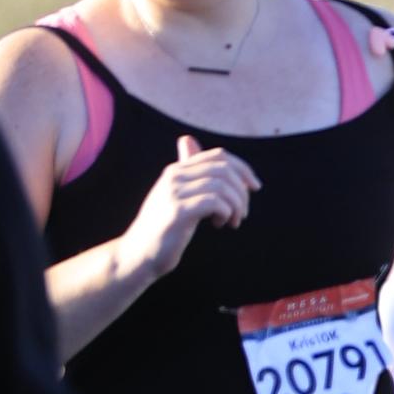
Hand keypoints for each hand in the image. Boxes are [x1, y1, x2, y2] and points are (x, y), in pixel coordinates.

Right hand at [131, 134, 254, 279]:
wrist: (140, 253)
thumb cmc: (164, 228)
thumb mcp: (177, 195)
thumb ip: (188, 173)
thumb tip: (188, 141)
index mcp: (177, 170)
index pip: (218, 155)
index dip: (242, 169)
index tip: (254, 187)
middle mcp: (174, 176)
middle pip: (223, 168)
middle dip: (242, 191)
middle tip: (242, 212)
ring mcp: (174, 193)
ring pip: (221, 186)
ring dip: (236, 205)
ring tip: (233, 221)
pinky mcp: (177, 211)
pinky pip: (213, 202)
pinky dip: (225, 213)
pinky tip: (221, 224)